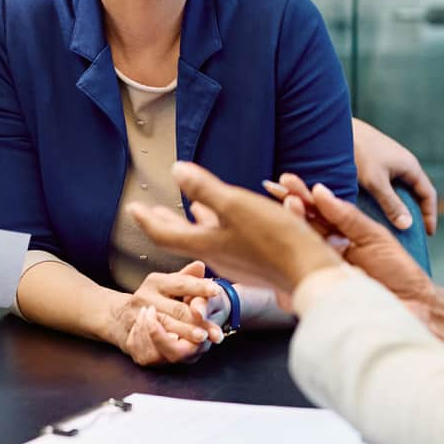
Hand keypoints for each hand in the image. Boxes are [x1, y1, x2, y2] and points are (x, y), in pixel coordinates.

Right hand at [116, 261, 222, 366]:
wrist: (118, 317)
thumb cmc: (153, 298)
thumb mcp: (168, 284)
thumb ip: (186, 277)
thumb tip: (201, 266)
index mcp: (155, 282)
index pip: (180, 283)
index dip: (199, 287)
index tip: (216, 291)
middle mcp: (144, 298)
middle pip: (176, 310)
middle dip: (197, 320)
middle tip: (214, 328)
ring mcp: (136, 319)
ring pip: (165, 329)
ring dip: (185, 335)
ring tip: (203, 339)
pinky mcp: (131, 338)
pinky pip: (152, 346)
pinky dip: (168, 347)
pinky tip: (183, 349)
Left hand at [128, 164, 340, 308]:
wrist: (310, 273)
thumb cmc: (275, 239)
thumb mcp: (236, 206)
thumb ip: (205, 189)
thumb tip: (176, 171)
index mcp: (207, 244)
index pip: (164, 234)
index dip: (147, 220)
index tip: (132, 208)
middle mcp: (217, 256)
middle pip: (182, 239)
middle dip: (165, 222)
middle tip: (149, 212)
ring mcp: (236, 261)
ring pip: (204, 240)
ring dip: (191, 223)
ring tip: (185, 210)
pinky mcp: (254, 262)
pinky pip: (224, 242)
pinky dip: (215, 229)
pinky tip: (225, 221)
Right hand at [268, 175, 437, 324]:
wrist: (415, 306)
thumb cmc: (398, 272)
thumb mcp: (375, 236)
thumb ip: (347, 216)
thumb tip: (320, 191)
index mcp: (339, 236)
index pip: (315, 212)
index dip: (300, 196)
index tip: (287, 180)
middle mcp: (326, 252)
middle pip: (302, 226)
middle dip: (290, 205)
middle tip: (281, 189)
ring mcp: (322, 272)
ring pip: (299, 247)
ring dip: (293, 224)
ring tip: (291, 205)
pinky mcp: (321, 291)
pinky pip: (301, 276)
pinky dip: (294, 261)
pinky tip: (289, 243)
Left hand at [351, 117, 437, 234]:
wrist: (336, 129)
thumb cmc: (358, 152)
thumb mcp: (376, 182)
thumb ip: (391, 204)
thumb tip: (407, 225)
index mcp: (410, 166)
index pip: (428, 194)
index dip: (430, 214)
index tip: (428, 234)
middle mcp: (402, 163)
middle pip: (415, 192)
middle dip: (414, 213)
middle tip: (410, 234)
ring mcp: (389, 162)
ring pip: (399, 189)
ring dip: (398, 206)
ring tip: (393, 226)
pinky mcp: (375, 162)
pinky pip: (386, 185)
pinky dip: (385, 199)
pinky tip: (375, 210)